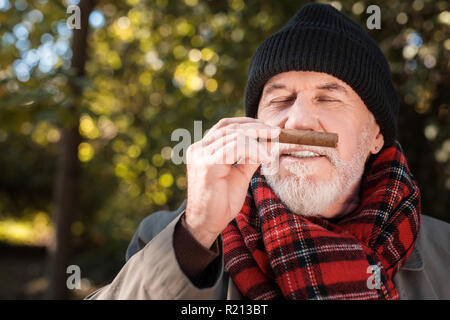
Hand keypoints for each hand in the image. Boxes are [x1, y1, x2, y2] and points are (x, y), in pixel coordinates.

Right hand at [184, 117, 279, 247]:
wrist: (207, 224)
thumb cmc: (221, 202)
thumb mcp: (240, 175)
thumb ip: (250, 158)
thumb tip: (268, 142)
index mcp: (203, 149)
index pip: (225, 126)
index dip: (247, 123)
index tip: (268, 128)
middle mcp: (198, 148)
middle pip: (229, 127)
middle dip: (256, 128)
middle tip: (277, 132)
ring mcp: (200, 155)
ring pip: (234, 136)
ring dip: (258, 140)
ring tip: (273, 147)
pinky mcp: (207, 164)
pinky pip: (234, 148)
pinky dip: (254, 150)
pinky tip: (265, 159)